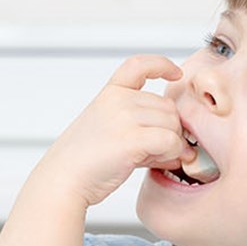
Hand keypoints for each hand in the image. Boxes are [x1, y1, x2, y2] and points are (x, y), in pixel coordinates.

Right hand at [34, 54, 194, 206]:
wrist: (63, 180)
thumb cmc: (84, 161)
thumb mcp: (110, 133)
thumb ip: (144, 131)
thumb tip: (183, 147)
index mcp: (110, 93)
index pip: (139, 65)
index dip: (162, 65)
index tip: (176, 74)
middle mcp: (118, 100)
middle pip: (168, 106)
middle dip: (171, 129)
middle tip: (159, 150)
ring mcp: (124, 118)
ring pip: (173, 124)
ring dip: (172, 144)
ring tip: (154, 157)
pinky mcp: (132, 140)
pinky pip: (170, 141)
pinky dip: (172, 154)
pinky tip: (160, 162)